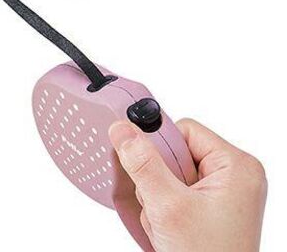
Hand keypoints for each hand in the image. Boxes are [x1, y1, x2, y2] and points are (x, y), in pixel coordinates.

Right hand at [109, 119, 266, 251]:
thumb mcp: (168, 207)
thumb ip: (143, 164)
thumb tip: (122, 130)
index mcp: (235, 165)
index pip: (184, 129)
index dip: (160, 146)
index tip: (148, 168)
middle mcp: (232, 175)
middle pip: (176, 152)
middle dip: (158, 180)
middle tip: (162, 205)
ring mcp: (222, 192)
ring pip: (171, 173)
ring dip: (159, 197)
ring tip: (168, 222)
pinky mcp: (210, 206)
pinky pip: (175, 190)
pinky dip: (165, 207)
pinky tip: (170, 227)